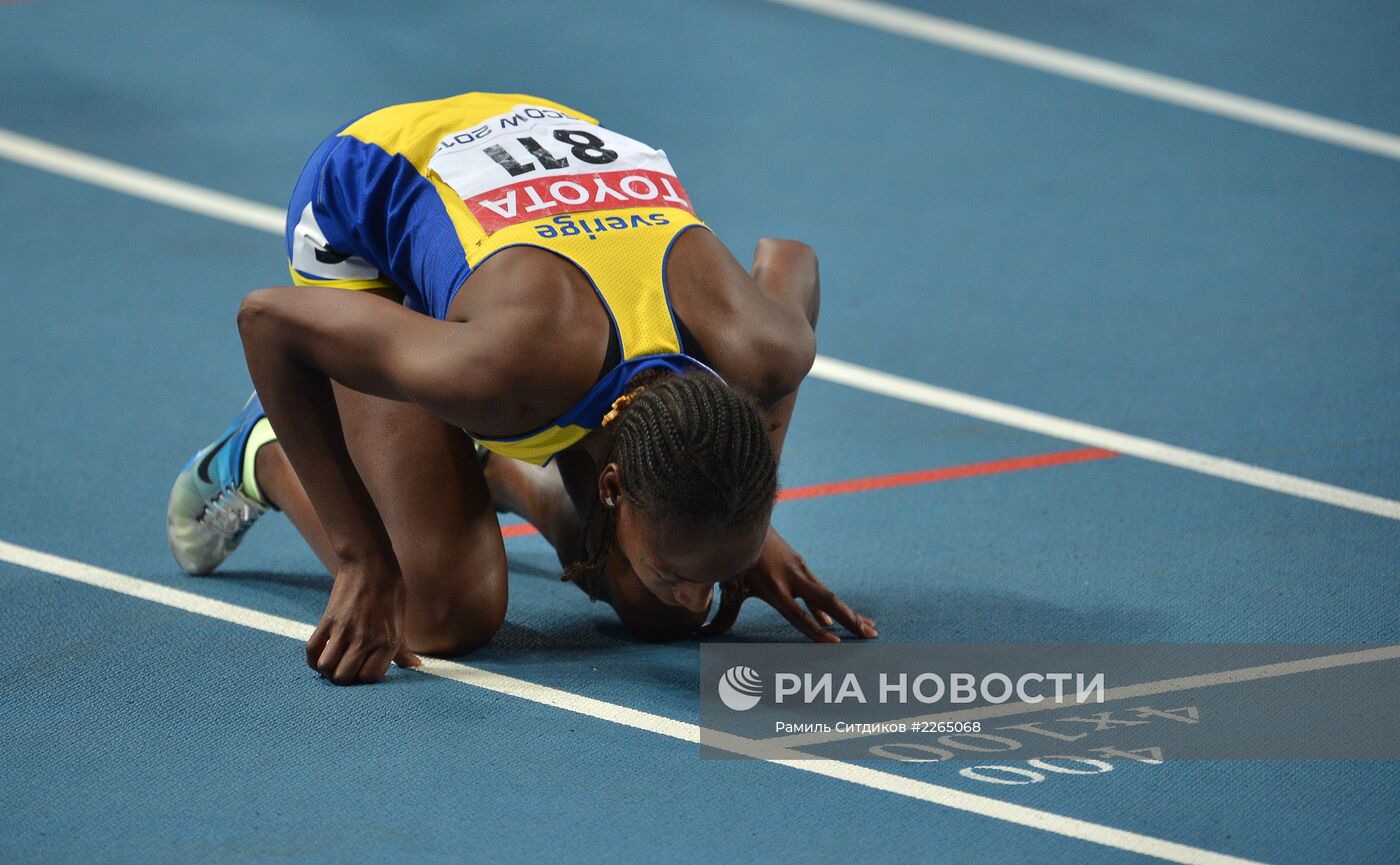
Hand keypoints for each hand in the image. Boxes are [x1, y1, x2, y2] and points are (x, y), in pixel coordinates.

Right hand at [305, 561, 421, 684]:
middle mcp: (366, 639)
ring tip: (333, 661)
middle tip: (345, 668)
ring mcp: (345, 630)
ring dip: (327, 669)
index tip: (362, 671)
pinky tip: (321, 653)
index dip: (363, 679)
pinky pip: (312, 650)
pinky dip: (313, 658)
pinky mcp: (328, 620)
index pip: (369, 679)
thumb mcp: (400, 622)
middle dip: (343, 679)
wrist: (370, 564)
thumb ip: (402, 649)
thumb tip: (415, 665)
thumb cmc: (390, 592)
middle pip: (345, 678)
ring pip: (327, 668)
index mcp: (388, 642)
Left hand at [701, 530, 876, 642]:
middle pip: (827, 602)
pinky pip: (820, 590)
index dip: (815, 631)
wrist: (742, 518)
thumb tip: (702, 633)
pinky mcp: (800, 566)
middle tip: (870, 635)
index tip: (836, 644)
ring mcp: (799, 570)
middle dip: (849, 620)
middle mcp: (791, 578)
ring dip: (850, 613)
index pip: (798, 615)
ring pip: (829, 596)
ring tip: (870, 629)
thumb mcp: (727, 584)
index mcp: (772, 587)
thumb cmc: (732, 555)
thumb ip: (722, 612)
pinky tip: (842, 620)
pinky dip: (833, 606)